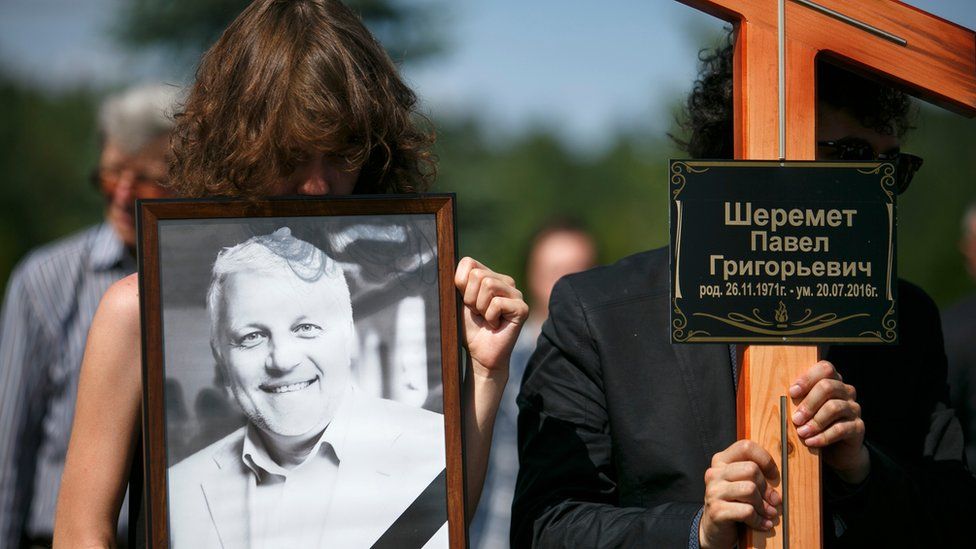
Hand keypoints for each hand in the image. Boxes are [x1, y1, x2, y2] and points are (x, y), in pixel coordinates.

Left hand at [453, 257, 528, 378]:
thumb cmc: (469, 329)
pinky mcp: (522, 308)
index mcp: (490, 276)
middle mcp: (505, 281)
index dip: (461, 285)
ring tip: (486, 318)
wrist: (480, 354)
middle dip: (470, 299)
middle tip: (477, 313)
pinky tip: (495, 325)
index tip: (466, 302)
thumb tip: (450, 263)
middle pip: (478, 275)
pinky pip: (497, 303)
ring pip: (488, 285)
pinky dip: (490, 317)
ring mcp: (516, 294)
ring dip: (480, 308)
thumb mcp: (458, 301)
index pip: (468, 262)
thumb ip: (459, 282)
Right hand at [700, 440, 780, 548]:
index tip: (773, 474)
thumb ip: (755, 477)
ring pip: (750, 489)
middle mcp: (714, 473)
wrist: (713, 529)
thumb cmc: (733, 503)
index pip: (745, 447)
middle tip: (772, 501)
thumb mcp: (741, 484)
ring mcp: (713, 491)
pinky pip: (747, 511)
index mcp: (721, 461)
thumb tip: (777, 489)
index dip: (765, 459)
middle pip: (751, 469)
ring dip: (763, 505)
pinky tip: (762, 524)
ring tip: (767, 513)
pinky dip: (759, 520)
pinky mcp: (716, 510)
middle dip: (766, 488)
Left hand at [789, 360, 868, 483]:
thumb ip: (795, 401)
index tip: (792, 392)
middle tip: (795, 419)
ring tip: (801, 433)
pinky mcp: (858, 427)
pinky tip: (810, 442)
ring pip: (834, 407)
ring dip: (815, 421)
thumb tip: (775, 399)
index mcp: (832, 381)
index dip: (808, 378)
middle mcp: (845, 391)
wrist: (836, 451)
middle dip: (808, 403)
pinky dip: (823, 436)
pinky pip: (841, 429)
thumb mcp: (803, 411)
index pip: (825, 368)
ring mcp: (853, 408)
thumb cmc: (813, 425)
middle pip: (828, 387)